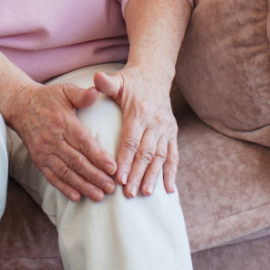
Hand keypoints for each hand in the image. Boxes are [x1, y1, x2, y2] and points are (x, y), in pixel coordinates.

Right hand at [3, 82, 118, 202]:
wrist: (21, 106)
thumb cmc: (48, 98)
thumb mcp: (65, 90)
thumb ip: (82, 94)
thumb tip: (97, 91)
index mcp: (63, 122)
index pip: (84, 143)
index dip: (98, 157)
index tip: (113, 168)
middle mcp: (53, 139)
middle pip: (77, 161)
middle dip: (95, 176)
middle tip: (110, 188)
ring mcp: (44, 151)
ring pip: (66, 172)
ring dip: (83, 186)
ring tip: (99, 196)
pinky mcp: (38, 160)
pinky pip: (51, 177)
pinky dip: (64, 188)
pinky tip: (76, 197)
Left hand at [94, 66, 178, 197]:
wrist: (155, 75)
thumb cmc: (131, 81)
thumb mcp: (118, 80)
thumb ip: (106, 83)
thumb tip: (96, 77)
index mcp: (139, 112)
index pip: (131, 140)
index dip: (126, 160)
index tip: (119, 178)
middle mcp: (155, 122)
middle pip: (145, 152)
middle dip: (138, 174)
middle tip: (129, 193)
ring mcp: (166, 129)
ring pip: (160, 156)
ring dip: (153, 176)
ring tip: (146, 194)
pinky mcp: (173, 133)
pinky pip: (173, 155)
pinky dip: (171, 173)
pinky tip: (169, 189)